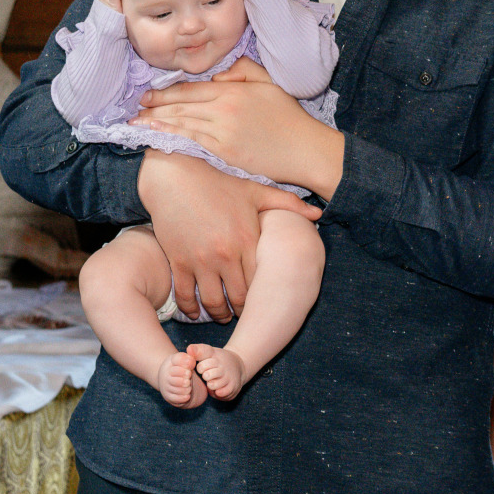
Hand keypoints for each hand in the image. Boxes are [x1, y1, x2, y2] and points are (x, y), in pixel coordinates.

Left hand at [131, 69, 344, 199]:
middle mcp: (224, 109)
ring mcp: (223, 132)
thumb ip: (244, 70)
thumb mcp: (270, 83)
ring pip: (182, 124)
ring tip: (138, 125)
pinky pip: (193, 143)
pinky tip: (159, 138)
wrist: (306, 149)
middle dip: (155, 108)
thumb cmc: (290, 117)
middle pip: (181, 106)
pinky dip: (173, 139)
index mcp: (233, 90)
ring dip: (157, 124)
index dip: (166, 93)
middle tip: (136, 110)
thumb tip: (218, 74)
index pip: (191, 89)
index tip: (148, 96)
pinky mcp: (225, 153)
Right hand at [137, 150, 321, 319]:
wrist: (175, 178)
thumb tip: (318, 213)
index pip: (261, 281)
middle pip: (238, 298)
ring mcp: (201, 259)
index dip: (263, 296)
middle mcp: (226, 253)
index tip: (263, 300)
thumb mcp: (255, 190)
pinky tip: (194, 312)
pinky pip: (185, 295)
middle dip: (242, 311)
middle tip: (243, 315)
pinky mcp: (179, 261)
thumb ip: (287, 203)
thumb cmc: (218, 184)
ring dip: (218, 314)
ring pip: (213, 302)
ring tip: (221, 316)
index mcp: (248, 239)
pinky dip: (190, 309)